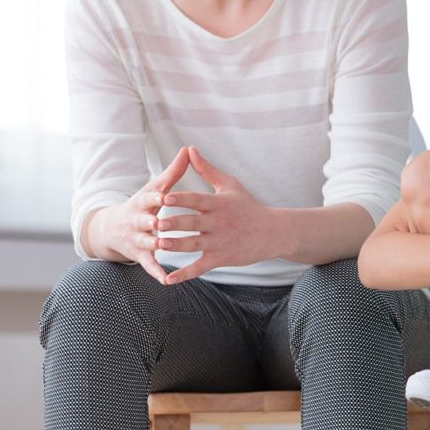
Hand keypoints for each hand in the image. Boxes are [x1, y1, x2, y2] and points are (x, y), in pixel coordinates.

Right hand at [97, 147, 189, 283]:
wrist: (112, 228)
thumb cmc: (143, 204)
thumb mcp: (155, 187)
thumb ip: (173, 171)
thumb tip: (188, 148)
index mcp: (143, 202)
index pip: (149, 198)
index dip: (156, 197)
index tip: (165, 195)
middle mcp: (137, 221)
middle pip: (143, 221)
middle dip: (150, 222)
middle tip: (160, 223)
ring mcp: (137, 239)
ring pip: (145, 242)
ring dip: (153, 244)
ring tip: (163, 246)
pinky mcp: (140, 255)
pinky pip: (149, 265)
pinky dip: (156, 272)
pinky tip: (166, 280)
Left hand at [157, 146, 272, 284]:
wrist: (271, 232)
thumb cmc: (248, 206)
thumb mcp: (230, 185)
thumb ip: (207, 169)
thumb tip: (189, 150)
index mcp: (218, 204)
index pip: (197, 200)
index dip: (182, 199)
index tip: (165, 197)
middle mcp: (218, 223)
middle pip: (193, 222)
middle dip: (176, 223)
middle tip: (157, 223)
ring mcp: (219, 242)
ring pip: (194, 244)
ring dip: (177, 245)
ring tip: (159, 245)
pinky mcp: (220, 258)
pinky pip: (200, 267)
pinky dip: (184, 274)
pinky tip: (168, 280)